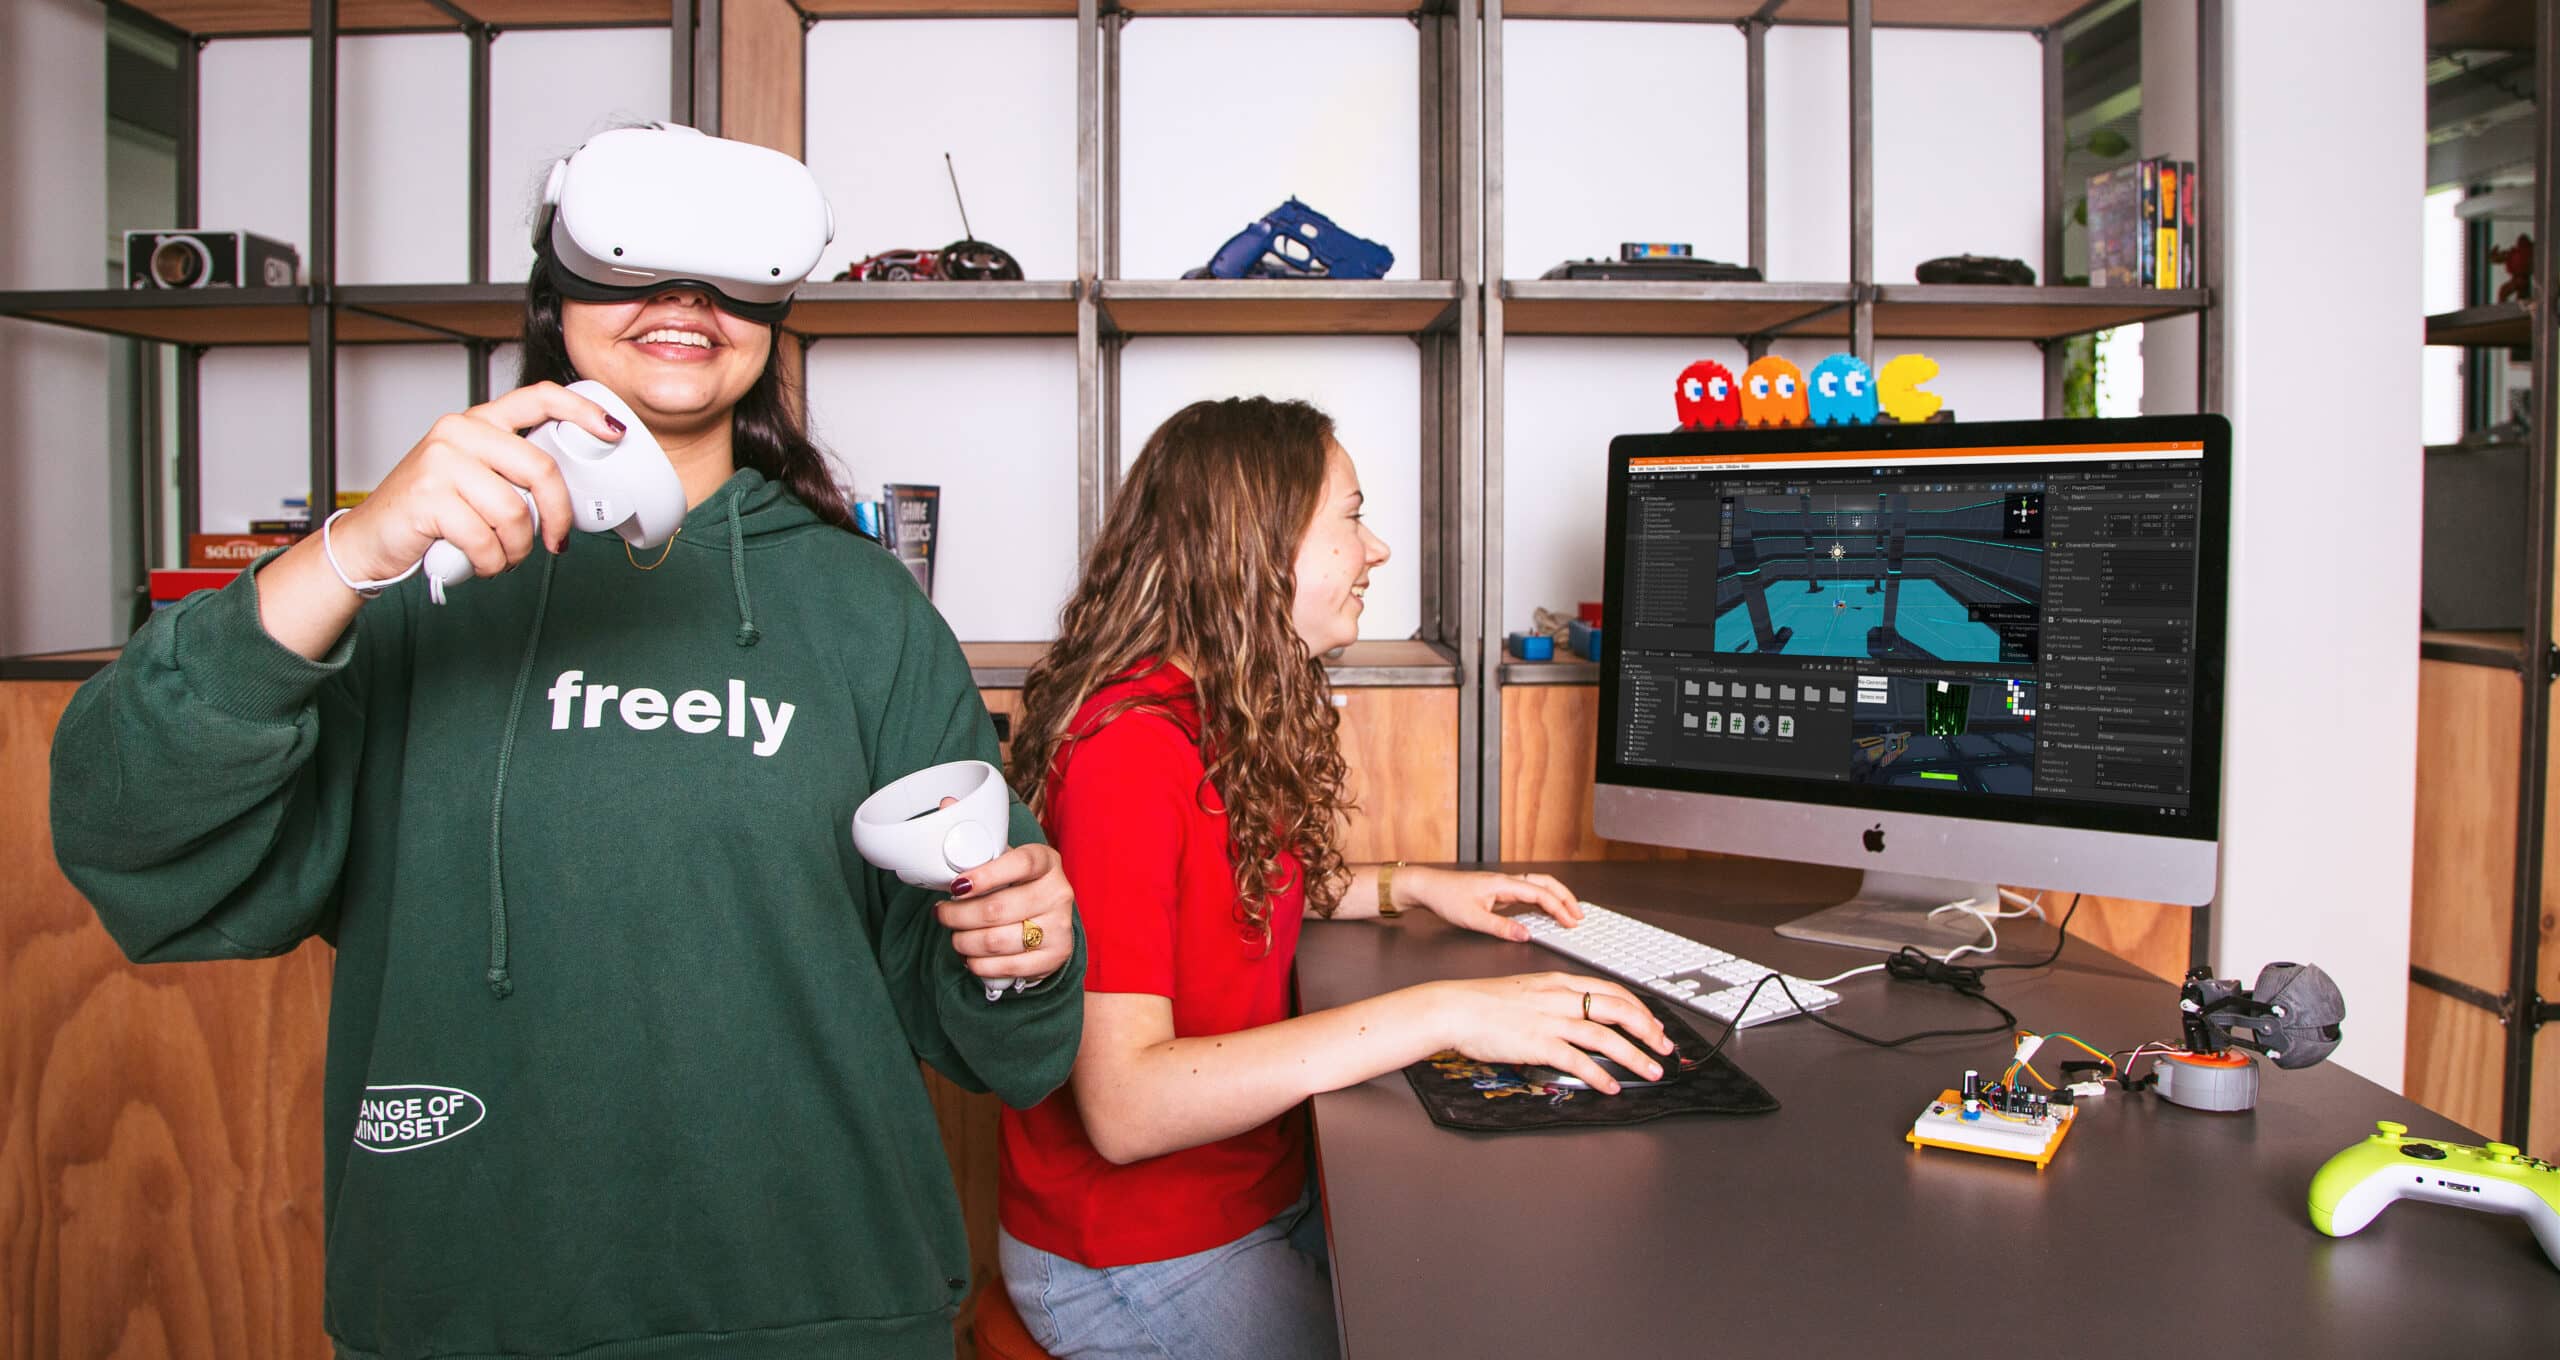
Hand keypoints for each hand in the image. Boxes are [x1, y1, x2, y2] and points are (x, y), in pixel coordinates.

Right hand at [326, 382, 621, 585]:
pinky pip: (486, 540)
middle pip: (540, 470)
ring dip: (517, 549)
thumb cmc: (430, 511)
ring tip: (502, 555)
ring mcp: (440, 462)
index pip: (538, 399)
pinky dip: (491, 563)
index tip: (612, 430)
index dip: (582, 411)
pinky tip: (481, 563)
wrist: (369, 539)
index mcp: (478, 421)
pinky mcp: (427, 498)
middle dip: (558, 515)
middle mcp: (459, 432)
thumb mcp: (474, 477)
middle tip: (555, 541)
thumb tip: (571, 491)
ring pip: (515, 514)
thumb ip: (514, 472)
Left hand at [936, 841, 1076, 982]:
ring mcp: (1058, 927)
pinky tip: (970, 956)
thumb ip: (986, 866)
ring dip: (964, 942)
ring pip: (995, 941)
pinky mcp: (1053, 957)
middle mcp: (1057, 893)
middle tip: (942, 914)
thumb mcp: (1010, 867)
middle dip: (958, 915)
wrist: (1051, 921)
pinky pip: (1006, 966)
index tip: (957, 886)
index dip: (986, 876)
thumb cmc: (1021, 888)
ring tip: (956, 937)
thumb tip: (950, 879)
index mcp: (1046, 863)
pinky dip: (979, 964)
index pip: (1021, 864)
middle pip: (996, 909)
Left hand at [1399, 867, 1581, 941]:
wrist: (1427, 887)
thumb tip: (1526, 935)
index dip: (1559, 908)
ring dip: (1556, 897)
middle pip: (1545, 883)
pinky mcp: (1498, 892)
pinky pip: (1528, 893)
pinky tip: (1546, 912)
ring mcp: (1503, 886)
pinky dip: (1542, 901)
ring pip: (1538, 886)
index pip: (1540, 894)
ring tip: (1569, 912)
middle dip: (1566, 898)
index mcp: (1503, 885)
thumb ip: (1500, 928)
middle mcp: (1506, 882)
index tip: (1572, 921)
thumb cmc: (1445, 898)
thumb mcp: (1472, 919)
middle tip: (1580, 915)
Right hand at [1427, 972, 1672, 1094]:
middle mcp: (1560, 998)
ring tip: (1651, 1071)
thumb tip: (1574, 1015)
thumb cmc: (1483, 1002)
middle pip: (1617, 1010)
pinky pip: (1578, 1061)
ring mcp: (1551, 1020)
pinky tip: (1611, 1087)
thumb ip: (1552, 999)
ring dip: (1635, 1056)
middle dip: (1648, 1030)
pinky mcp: (1539, 1043)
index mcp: (1558, 982)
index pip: (1611, 990)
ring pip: (1605, 1036)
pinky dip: (1599, 1075)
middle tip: (1665, 1047)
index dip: (1638, 1008)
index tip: (1652, 1023)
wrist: (1454, 1008)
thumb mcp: (1526, 990)